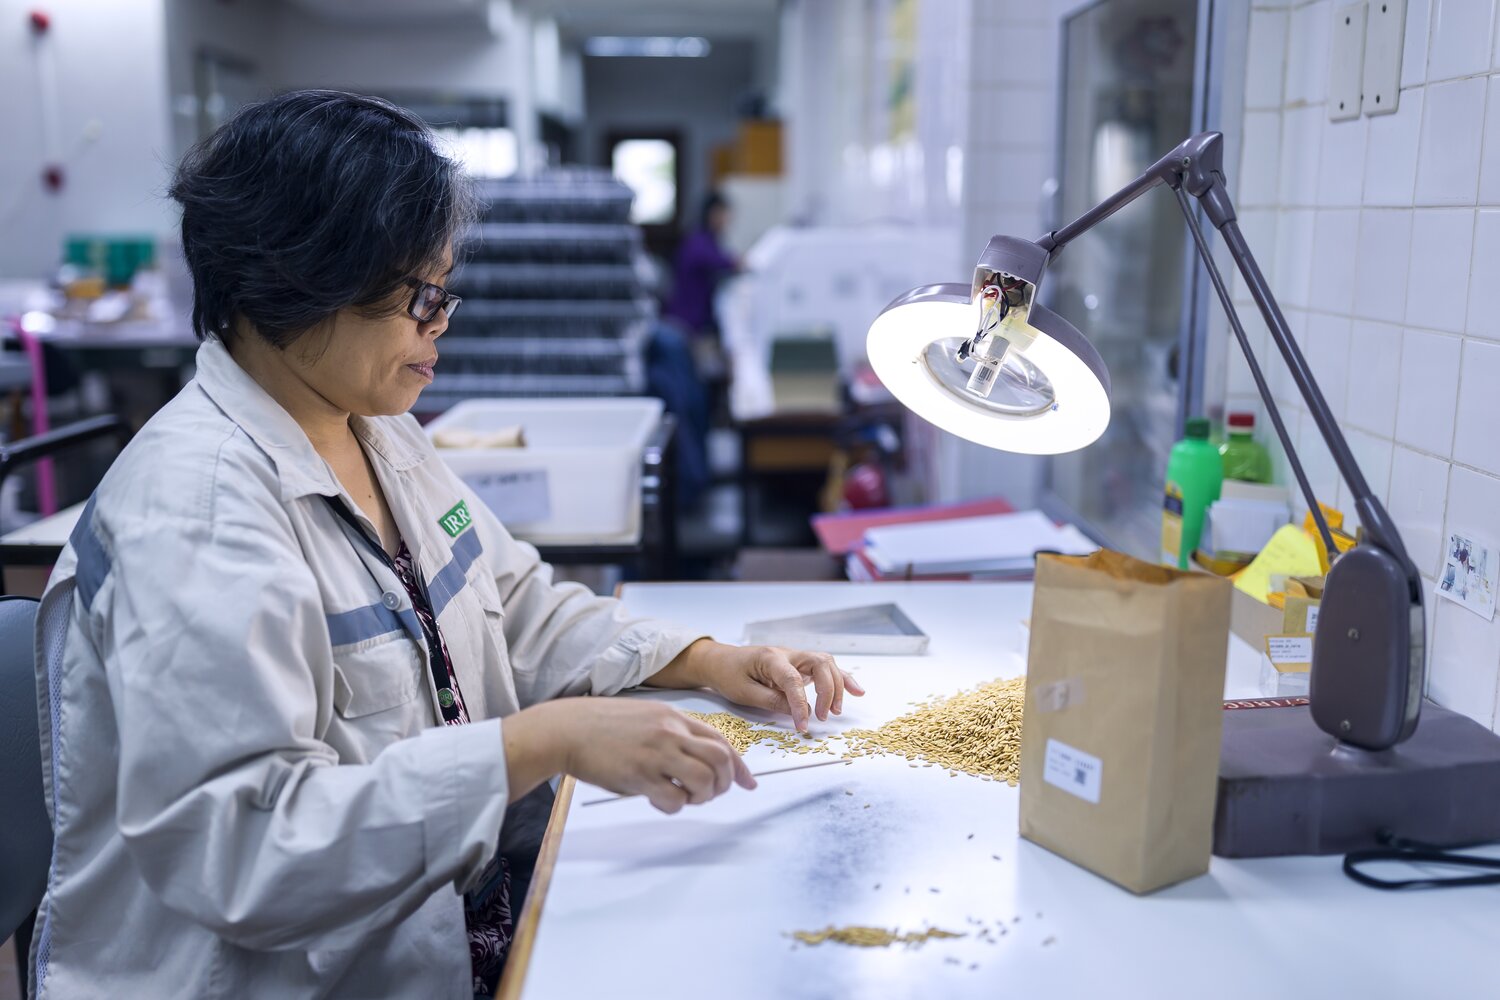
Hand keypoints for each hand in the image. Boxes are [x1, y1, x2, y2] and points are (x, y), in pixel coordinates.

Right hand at [517, 697, 755, 814]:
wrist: (567, 729)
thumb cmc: (602, 726)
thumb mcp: (645, 717)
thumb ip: (672, 732)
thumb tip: (695, 758)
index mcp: (674, 717)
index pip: (721, 740)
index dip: (739, 766)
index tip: (748, 783)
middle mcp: (670, 733)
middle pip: (720, 760)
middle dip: (724, 783)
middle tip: (710, 794)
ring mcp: (656, 753)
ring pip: (704, 779)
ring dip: (702, 796)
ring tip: (686, 798)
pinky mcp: (639, 775)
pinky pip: (674, 798)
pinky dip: (675, 806)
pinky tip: (660, 801)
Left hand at [684, 642, 865, 731]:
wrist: (720, 661)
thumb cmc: (729, 674)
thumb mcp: (744, 693)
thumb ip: (772, 701)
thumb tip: (799, 712)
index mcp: (771, 658)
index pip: (793, 680)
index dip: (801, 704)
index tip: (803, 726)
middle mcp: (788, 654)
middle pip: (820, 665)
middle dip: (827, 691)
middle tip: (822, 717)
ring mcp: (796, 658)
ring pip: (827, 664)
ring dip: (836, 686)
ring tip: (835, 710)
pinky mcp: (800, 665)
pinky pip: (826, 669)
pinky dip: (843, 679)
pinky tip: (858, 691)